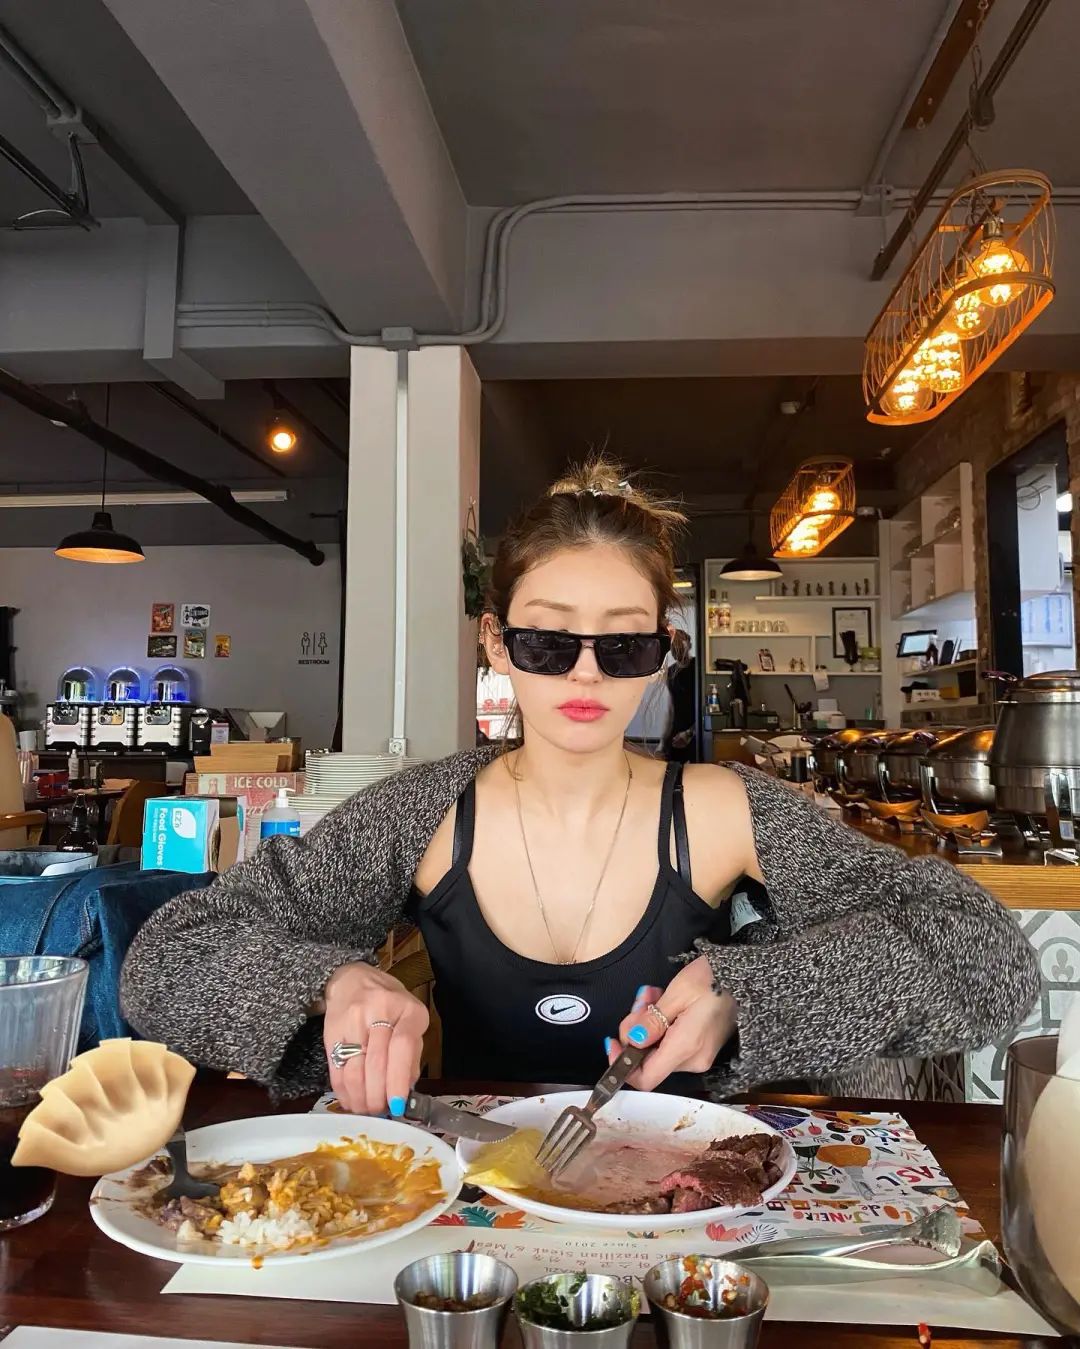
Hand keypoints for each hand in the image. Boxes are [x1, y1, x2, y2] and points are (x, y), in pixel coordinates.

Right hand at [322, 962, 428, 1116]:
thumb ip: (412, 1053)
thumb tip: (406, 1091)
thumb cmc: (389, 1004)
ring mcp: (353, 1021)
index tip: (398, 1105)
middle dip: (378, 1095)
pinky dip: (344, 1092)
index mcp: (407, 1010)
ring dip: (360, 1098)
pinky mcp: (331, 1032)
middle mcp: (380, 1011)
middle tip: (380, 1112)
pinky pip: (337, 1069)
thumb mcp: (410, 1020)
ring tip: (366, 1110)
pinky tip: (350, 1101)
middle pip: (377, 1062)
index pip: (402, 1046)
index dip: (398, 1079)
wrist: (352, 980)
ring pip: (355, 1070)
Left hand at [607, 958, 736, 1090]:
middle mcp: (693, 1060)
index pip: (645, 1079)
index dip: (622, 1064)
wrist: (749, 976)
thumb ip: (652, 1021)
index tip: (612, 1040)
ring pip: (658, 1046)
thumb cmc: (715, 980)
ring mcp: (700, 1054)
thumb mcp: (678, 993)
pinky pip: (671, 1040)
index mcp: (686, 1049)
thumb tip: (631, 1042)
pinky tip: (664, 999)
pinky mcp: (702, 1045)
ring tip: (653, 993)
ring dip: (648, 1020)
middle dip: (636, 1028)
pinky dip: (662, 1022)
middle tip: (642, 998)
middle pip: (648, 1057)